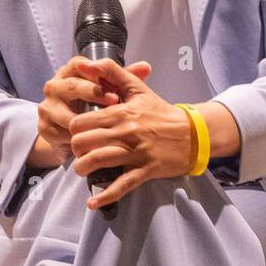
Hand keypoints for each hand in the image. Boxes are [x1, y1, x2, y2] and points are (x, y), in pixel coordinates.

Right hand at [30, 56, 150, 167]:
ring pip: (65, 112)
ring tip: (104, 126)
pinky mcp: (45, 128)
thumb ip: (124, 78)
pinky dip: (77, 138)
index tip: (114, 87)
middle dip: (93, 93)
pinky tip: (92, 143)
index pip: (79, 65)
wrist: (75, 136)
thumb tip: (146, 66)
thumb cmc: (93, 107)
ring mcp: (47, 107)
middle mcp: (54, 86)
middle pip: (71, 86)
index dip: (96, 73)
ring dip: (86, 120)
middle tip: (114, 102)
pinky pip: (61, 133)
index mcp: (69, 73)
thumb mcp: (110, 91)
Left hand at [66, 58, 195, 209]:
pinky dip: (105, 196)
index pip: (82, 122)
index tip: (75, 132)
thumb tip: (87, 63)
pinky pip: (121, 185)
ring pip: (98, 161)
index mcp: (121, 112)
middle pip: (85, 143)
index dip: (73, 129)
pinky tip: (93, 203)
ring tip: (81, 169)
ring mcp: (136, 153)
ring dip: (83, 169)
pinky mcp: (145, 170)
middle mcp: (126, 132)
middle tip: (77, 151)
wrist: (193, 133)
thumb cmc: (161, 112)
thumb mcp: (137, 88)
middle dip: (75, 149)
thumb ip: (111, 72)